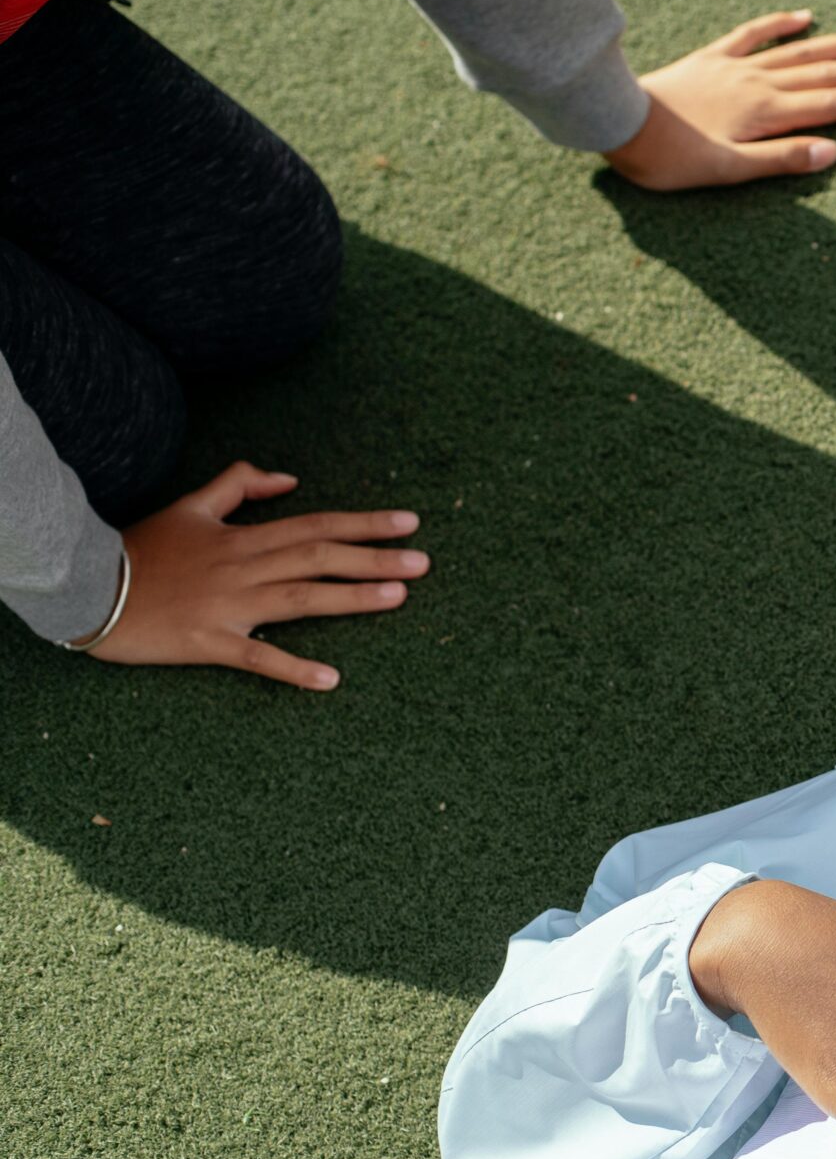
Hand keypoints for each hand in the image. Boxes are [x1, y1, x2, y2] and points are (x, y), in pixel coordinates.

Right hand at [85, 462, 423, 689]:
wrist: (88, 588)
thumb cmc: (143, 549)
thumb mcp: (191, 507)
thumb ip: (239, 487)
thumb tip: (289, 478)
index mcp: (243, 538)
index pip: (316, 524)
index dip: (364, 523)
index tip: (409, 522)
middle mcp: (243, 568)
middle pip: (318, 557)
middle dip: (373, 558)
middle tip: (423, 562)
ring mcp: (228, 606)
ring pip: (298, 599)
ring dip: (349, 599)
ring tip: (397, 598)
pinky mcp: (208, 642)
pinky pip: (256, 657)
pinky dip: (293, 668)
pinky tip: (330, 679)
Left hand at [603, 12, 835, 190]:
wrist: (614, 119)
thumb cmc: (669, 156)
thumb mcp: (727, 172)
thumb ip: (781, 161)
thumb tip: (833, 151)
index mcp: (767, 112)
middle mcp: (759, 83)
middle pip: (830, 74)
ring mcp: (736, 67)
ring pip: (802, 52)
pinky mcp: (711, 59)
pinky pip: (753, 35)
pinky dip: (781, 25)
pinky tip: (805, 16)